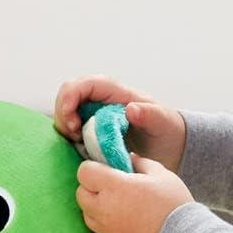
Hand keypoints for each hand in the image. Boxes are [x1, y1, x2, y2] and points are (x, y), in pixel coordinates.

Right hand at [53, 75, 186, 171]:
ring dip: (65, 126)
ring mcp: (93, 114)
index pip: (85, 84)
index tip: (71, 120)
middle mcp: (100, 99)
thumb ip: (150, 114)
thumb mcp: (163, 122)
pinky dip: (69, 137)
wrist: (168, 146)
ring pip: (65, 111)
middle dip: (63, 113)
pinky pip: (71, 128)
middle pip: (68, 95)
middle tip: (74, 135)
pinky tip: (82, 148)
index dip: (71, 96)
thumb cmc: (166, 130)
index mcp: (115, 91)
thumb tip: (131, 108)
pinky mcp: (91, 129)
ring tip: (79, 142)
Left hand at [75, 156, 193, 232]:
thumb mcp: (162, 175)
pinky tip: (123, 217)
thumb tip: (129, 158)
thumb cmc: (174, 206)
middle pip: (81, 193)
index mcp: (114, 186)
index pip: (84, 172)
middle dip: (91, 186)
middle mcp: (104, 208)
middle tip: (111, 184)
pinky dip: (104, 221)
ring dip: (95, 205)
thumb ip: (141, 162)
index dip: (92, 167)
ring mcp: (106, 228)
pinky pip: (98, 228)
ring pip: (86, 212)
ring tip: (117, 202)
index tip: (106, 168)